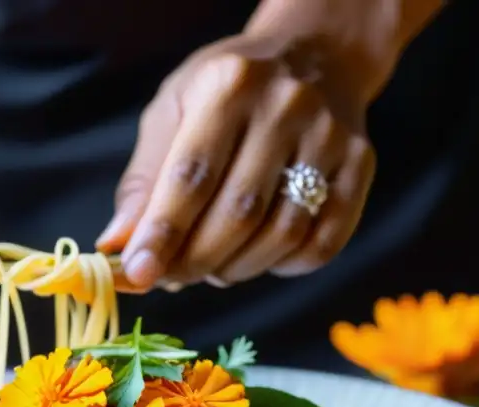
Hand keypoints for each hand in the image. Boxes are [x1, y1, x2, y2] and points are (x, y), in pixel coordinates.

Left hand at [97, 34, 376, 288]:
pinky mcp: (360, 165)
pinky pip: (323, 243)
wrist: (316, 57)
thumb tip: (118, 245)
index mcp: (229, 85)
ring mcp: (330, 137)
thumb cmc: (230, 90)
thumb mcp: (174, 111)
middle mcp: (286, 106)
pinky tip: (262, 255)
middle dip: (197, 260)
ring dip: (238, 268)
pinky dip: (284, 266)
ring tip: (214, 265)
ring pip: (282, 234)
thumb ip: (144, 181)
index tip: (138, 273)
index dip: (162, 234)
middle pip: (239, 213)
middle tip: (173, 277)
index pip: (191, 176)